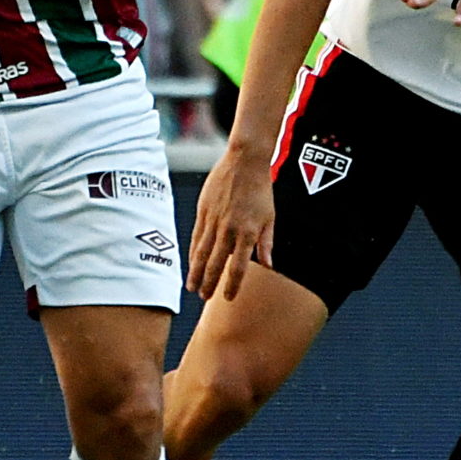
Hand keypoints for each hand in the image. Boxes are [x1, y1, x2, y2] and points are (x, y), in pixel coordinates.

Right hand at [186, 142, 276, 299]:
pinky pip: (196, 237)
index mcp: (247, 233)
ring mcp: (213, 220)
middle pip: (215, 264)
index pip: (237, 268)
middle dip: (208, 284)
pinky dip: (192, 253)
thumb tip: (269, 267)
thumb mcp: (270, 217)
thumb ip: (266, 243)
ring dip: (195, 272)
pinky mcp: (203, 211)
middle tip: (204, 298)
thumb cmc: (261, 189)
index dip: (232, 286)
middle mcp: (228, 229)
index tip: (228, 298)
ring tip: (192, 287)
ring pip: (201, 253)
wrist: (245, 161)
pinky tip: (191, 263)